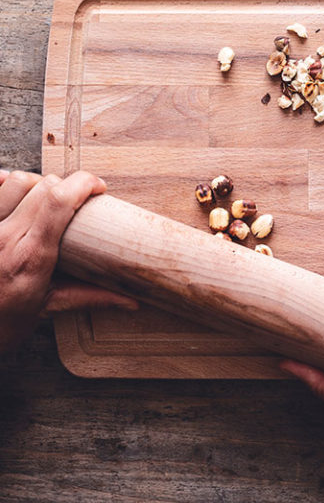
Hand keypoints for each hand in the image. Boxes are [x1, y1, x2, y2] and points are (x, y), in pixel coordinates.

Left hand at [0, 169, 137, 353]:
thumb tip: (132, 302)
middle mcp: (4, 238)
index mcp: (30, 258)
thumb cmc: (1, 322)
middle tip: (76, 199)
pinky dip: (6, 183)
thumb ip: (91, 298)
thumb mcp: (47, 309)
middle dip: (67, 185)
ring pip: (17, 180)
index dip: (84, 184)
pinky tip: (17, 195)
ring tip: (46, 196)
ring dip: (37, 183)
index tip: (98, 188)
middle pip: (44, 186)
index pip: (59, 202)